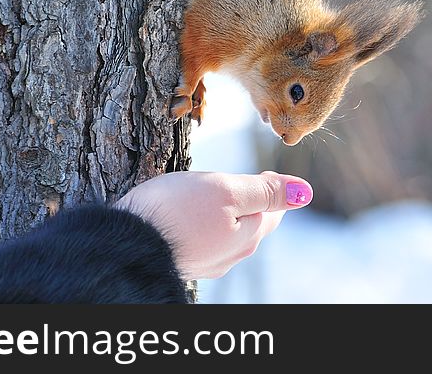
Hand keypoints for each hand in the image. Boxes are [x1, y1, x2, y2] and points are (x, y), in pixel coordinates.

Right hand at [115, 171, 312, 279]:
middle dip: (254, 202)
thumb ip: (266, 191)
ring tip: (224, 196)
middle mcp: (231, 254)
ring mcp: (207, 261)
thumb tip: (305, 192)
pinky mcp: (183, 259)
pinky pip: (206, 239)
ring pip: (229, 232)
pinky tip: (196, 217)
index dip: (272, 186)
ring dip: (230, 213)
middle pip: (253, 223)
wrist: (126, 243)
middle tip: (251, 180)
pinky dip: (207, 223)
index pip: (274, 210)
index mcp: (249, 235)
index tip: (266, 171)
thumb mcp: (227, 190)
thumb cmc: (177, 211)